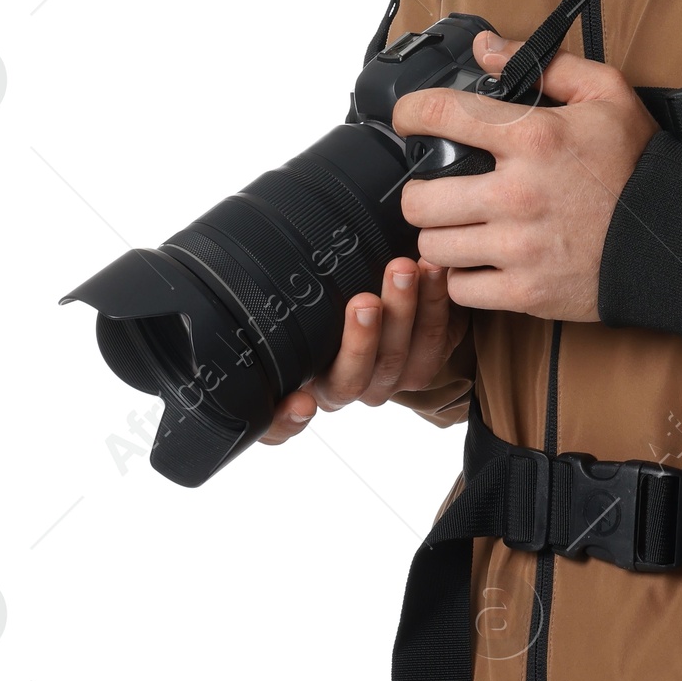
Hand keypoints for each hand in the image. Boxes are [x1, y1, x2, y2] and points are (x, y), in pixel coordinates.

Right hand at [258, 256, 467, 444]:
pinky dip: (436, 301)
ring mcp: (388, 378)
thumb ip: (285, 298)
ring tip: (405, 269)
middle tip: (365, 301)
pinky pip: (434, 338)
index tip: (300, 402)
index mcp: (304, 380)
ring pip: (397, 357)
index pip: (281, 422)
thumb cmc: (330, 295)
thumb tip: (245, 258)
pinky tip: (434, 269)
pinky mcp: (426, 361)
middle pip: (353, 378)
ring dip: (404, 310)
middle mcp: (345, 387)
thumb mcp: (303, 301)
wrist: (393, 296)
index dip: (287, 421)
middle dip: (361, 339)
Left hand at [392, 31, 657, 322]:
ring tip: (460, 226)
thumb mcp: (607, 93)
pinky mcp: (525, 291)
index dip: (410, 113)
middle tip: (435, 187)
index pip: (442, 114)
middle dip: (420, 190)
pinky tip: (480, 261)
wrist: (676, 236)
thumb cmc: (640, 165)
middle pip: (420, 197)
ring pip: (434, 245)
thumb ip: (548, 64)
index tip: (407, 119)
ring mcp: (518, 247)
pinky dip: (463, 276)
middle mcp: (518, 193)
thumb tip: (487, 47)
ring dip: (441, 234)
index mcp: (534, 137)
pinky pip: (460, 288)